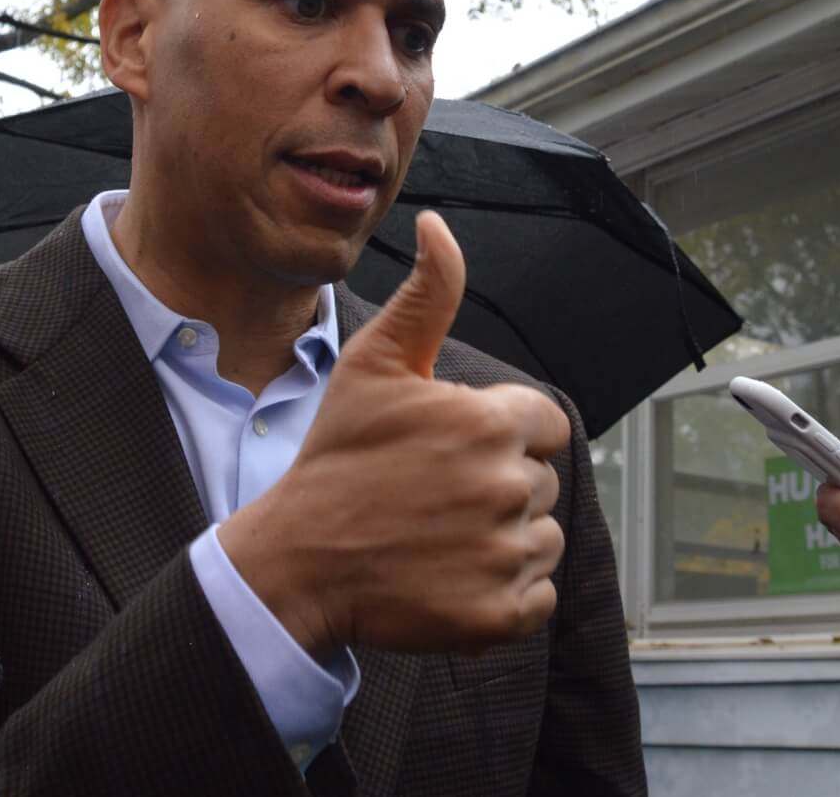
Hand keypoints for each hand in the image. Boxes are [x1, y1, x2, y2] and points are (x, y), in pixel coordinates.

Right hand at [218, 210, 570, 656]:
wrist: (298, 559)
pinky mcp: (500, 613)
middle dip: (497, 484)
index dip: (500, 432)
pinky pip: (536, 595)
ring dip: (503, 537)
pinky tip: (451, 575)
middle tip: (432, 494)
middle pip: (538, 480)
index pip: (542, 423)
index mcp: (489, 422)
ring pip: (541, 536)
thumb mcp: (374, 365)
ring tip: (439, 534)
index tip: (451, 450)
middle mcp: (507, 486)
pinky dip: (504, 591)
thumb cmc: (336, 460)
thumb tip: (438, 226)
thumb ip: (427, 295)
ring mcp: (505, 553)